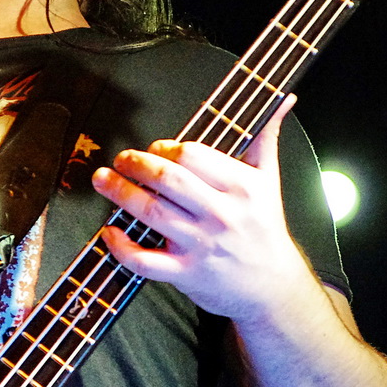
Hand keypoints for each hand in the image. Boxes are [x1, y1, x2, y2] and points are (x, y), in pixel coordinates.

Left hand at [90, 96, 319, 321]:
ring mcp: (201, 245)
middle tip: (120, 160)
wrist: (272, 287)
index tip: (154, 149)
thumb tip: (283, 100)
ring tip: (102, 180)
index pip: (192, 155)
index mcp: (241, 186)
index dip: (164, 148)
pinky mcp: (186, 273)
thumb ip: (265, 138)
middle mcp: (221, 213)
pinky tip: (110, 231)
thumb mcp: (269, 181)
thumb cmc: (265, 229)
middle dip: (135, 164)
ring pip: (150, 212)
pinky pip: (144, 259)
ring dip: (119, 192)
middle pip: (166, 179)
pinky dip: (121, 245)